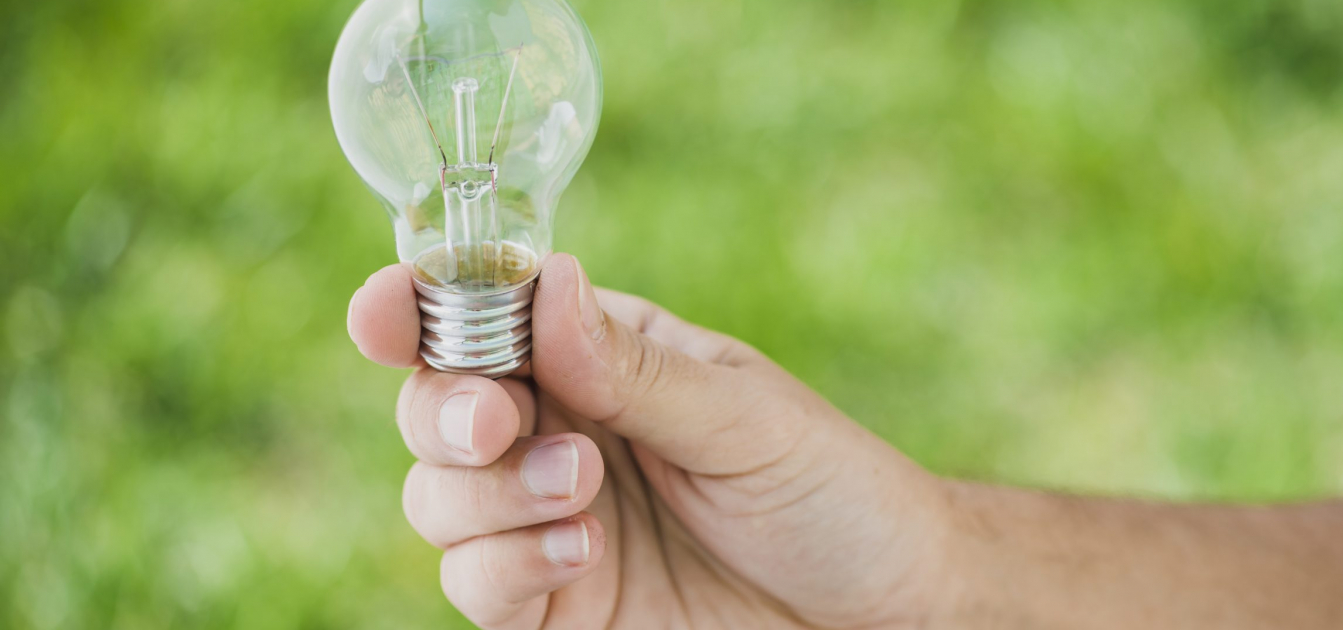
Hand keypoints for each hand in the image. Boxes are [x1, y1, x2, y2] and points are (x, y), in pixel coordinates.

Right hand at [347, 253, 955, 628]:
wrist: (880, 609)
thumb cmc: (829, 490)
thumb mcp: (741, 416)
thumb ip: (631, 367)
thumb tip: (542, 281)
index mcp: (599, 355)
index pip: (483, 318)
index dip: (416, 308)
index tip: (384, 315)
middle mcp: (559, 430)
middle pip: (434, 407)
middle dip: (447, 412)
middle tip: (502, 424)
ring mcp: (548, 519)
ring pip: (436, 500)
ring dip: (488, 495)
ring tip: (585, 495)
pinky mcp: (555, 602)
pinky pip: (476, 584)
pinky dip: (506, 567)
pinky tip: (583, 555)